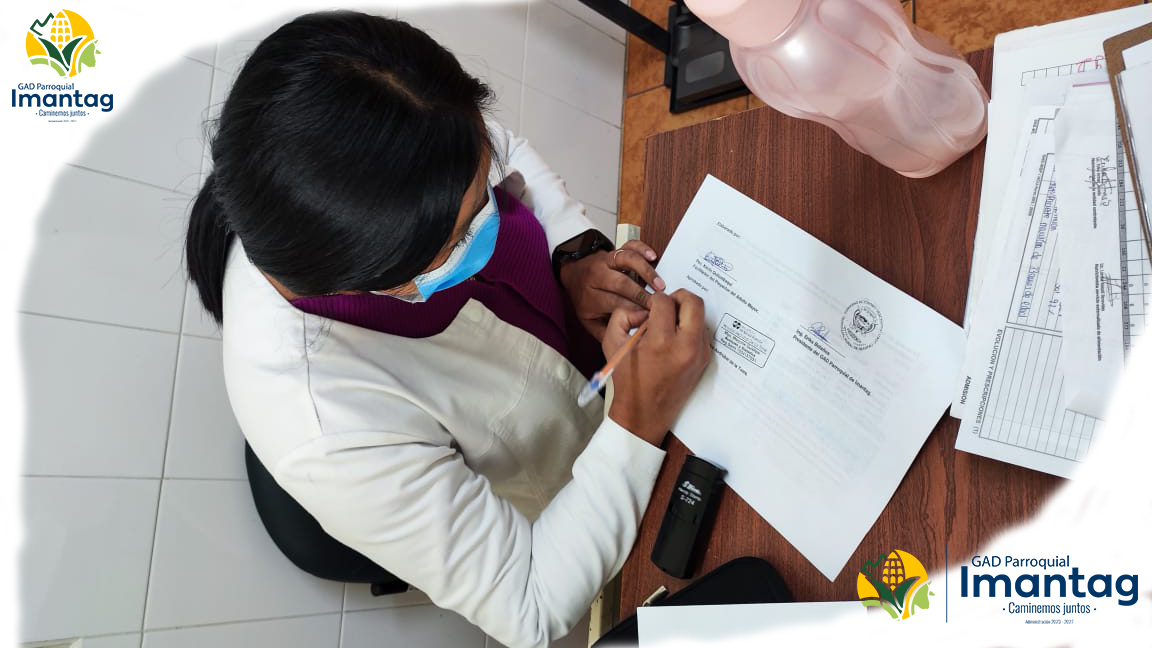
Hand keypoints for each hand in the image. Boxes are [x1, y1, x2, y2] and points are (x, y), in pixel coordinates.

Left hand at [558, 239, 666, 340]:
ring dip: (645, 271)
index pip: (614, 302)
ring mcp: (607, 260)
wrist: (573, 273)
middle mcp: (597, 276)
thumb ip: (605, 332)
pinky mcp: (615, 250)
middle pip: (621, 283)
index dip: (632, 310)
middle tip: (658, 304)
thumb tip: (625, 344)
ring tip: (660, 284)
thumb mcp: (588, 320)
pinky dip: (642, 248)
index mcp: (590, 296)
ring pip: (626, 260)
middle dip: (641, 294)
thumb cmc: (585, 300)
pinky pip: (630, 245)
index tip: (648, 318)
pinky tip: (653, 257)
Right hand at [602, 290, 710, 445]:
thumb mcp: (612, 343)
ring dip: (685, 313)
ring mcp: (699, 354)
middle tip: (665, 306)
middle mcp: (685, 346)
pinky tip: (674, 338)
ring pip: (700, 316)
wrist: (644, 413)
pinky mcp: (704, 360)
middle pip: (693, 302)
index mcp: (661, 342)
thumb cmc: (627, 380)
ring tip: (668, 325)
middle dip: (678, 297)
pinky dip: (689, 328)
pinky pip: (701, 332)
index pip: (665, 302)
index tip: (648, 308)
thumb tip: (643, 309)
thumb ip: (623, 315)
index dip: (654, 300)